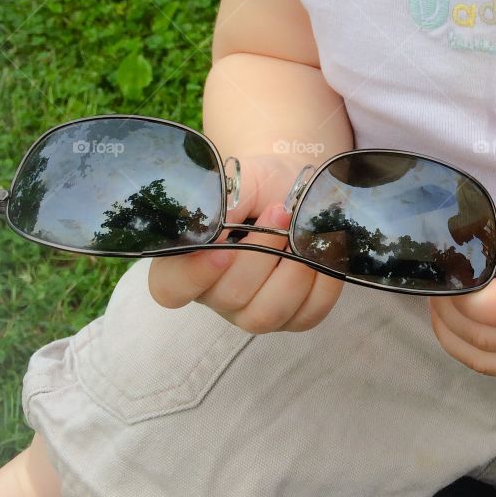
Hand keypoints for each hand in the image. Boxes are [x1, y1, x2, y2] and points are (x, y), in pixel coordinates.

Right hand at [148, 152, 344, 332]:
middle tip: (280, 212)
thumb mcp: (237, 180)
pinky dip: (322, 283)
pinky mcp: (291, 316)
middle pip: (230, 298)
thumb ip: (223, 200)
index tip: (223, 249)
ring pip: (265, 315)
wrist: (296, 186)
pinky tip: (324, 250)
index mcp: (186, 261)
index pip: (171, 288)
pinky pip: (306, 315)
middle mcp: (214, 294)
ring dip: (292, 271)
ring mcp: (251, 311)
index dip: (194, 276)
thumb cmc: (258, 184)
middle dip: (261, 254)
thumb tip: (221, 225)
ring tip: (303, 231)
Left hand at [428, 189, 495, 376]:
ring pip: (484, 358)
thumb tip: (446, 247)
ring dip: (451, 331)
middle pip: (486, 337)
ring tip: (444, 296)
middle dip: (449, 309)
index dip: (462, 295)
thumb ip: (488, 230)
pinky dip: (464, 346)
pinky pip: (493, 364)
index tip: (448, 269)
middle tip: (439, 279)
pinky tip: (455, 318)